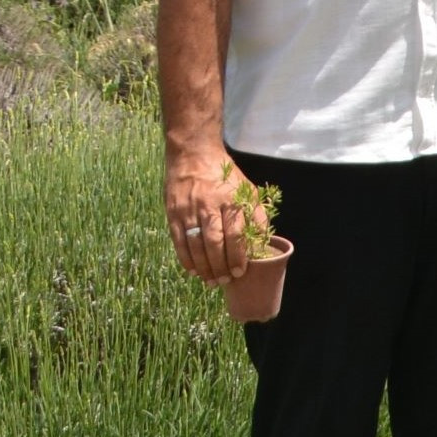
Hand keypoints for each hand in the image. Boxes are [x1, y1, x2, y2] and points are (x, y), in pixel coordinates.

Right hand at [163, 145, 253, 282]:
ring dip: (203, 267)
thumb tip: (263, 242)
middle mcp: (209, 207)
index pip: (236, 235)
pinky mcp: (173, 214)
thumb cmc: (225, 176)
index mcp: (231, 201)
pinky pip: (179, 241)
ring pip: (196, 246)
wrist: (193, 156)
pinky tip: (193, 270)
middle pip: (214, 244)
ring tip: (211, 280)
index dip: (238, 256)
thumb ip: (257, 215)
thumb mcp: (248, 190)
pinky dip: (185, 258)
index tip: (241, 271)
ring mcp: (189, 211)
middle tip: (225, 280)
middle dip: (220, 266)